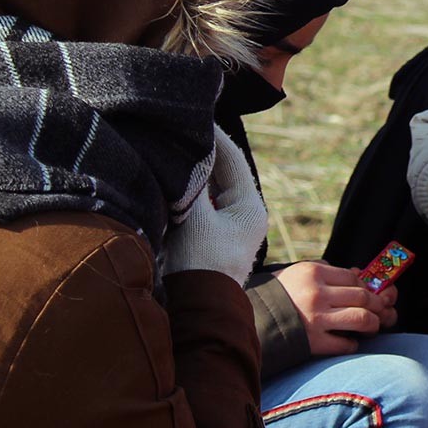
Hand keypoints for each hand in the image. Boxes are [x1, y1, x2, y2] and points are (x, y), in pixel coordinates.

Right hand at [160, 128, 269, 285]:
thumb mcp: (193, 216)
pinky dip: (193, 189)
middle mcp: (247, 214)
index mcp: (250, 206)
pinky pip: (206, 204)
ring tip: (178, 148)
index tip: (195, 116)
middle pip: (225, 171)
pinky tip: (176, 180)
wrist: (196, 311)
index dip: (213, 136)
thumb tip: (189, 151)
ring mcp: (233, 227)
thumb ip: (193, 182)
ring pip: (215, 187)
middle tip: (184, 127)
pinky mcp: (217, 238)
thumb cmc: (197, 264)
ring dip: (198, 170)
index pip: (232, 159)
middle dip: (205, 151)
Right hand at [273, 261, 398, 355]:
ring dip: (373, 324)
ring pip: (362, 319)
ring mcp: (316, 319)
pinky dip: (353, 344)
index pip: (354, 277)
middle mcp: (317, 294)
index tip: (371, 293)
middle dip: (379, 305)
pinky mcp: (313, 342)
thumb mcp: (296, 273)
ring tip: (371, 327)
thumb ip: (326, 270)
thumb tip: (359, 273)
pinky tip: (349, 341)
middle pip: (364, 297)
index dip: (368, 286)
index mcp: (313, 273)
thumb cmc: (277, 296)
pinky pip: (346, 344)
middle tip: (381, 311)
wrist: (250, 322)